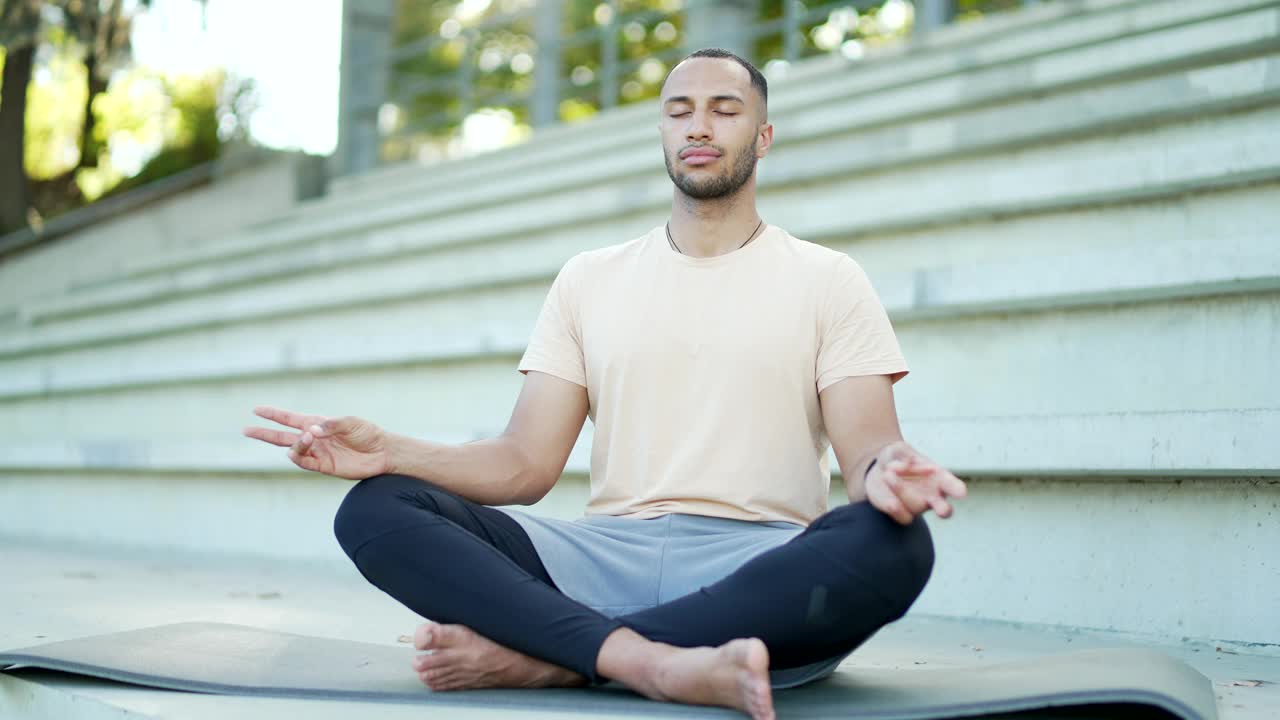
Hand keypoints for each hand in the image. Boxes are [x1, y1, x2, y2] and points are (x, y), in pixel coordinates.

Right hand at [242, 405, 391, 479]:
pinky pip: (305, 463)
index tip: (256, 409)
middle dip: (264, 433)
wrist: (382, 452)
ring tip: (308, 437)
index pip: (289, 418)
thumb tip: (311, 431)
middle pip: (282, 436)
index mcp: (317, 423)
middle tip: (245, 429)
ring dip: (295, 443)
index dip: (273, 414)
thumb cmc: (367, 433)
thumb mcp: (350, 423)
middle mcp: (314, 438)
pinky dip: (300, 456)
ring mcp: (317, 453)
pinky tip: (303, 448)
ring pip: (293, 450)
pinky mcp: (324, 467)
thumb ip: (330, 425)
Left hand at [864, 441, 966, 524]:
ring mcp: (919, 507)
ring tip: (887, 474)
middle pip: (945, 509)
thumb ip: (903, 453)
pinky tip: (889, 499)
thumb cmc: (896, 459)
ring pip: (916, 507)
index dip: (956, 489)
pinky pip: (903, 517)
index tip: (961, 493)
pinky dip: (895, 508)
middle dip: (944, 510)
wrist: (876, 471)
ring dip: (901, 490)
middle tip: (942, 510)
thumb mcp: (898, 449)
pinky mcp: (904, 515)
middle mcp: (933, 495)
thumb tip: (907, 463)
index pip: (952, 485)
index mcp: (938, 477)